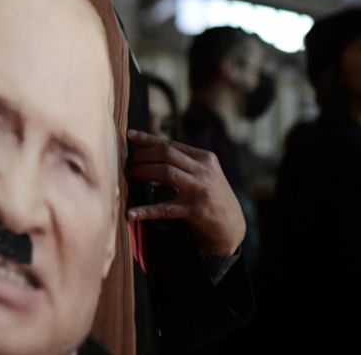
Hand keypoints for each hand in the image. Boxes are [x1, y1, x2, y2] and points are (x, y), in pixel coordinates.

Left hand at [125, 129, 244, 254]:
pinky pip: (164, 208)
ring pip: (165, 173)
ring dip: (142, 173)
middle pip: (166, 154)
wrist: (232, 227)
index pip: (171, 144)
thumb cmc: (211, 198)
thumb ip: (185, 163)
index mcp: (205, 158)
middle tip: (128, 164)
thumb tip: (151, 153)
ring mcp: (200, 190)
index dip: (148, 139)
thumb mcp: (205, 175)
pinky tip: (130, 213)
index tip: (129, 134)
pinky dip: (145, 210)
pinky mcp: (196, 211)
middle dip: (143, 157)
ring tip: (128, 176)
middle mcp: (204, 171)